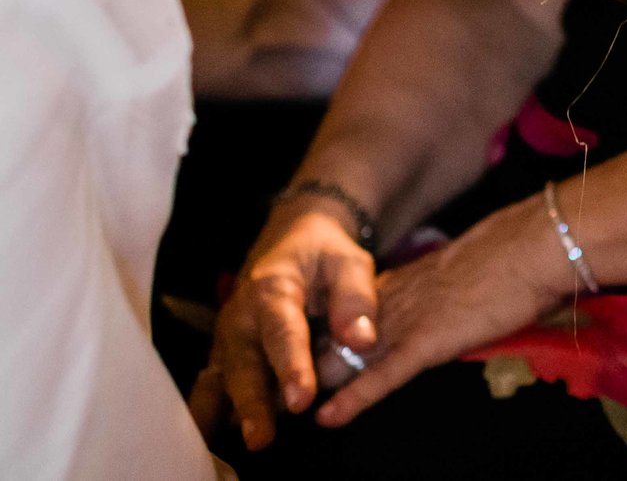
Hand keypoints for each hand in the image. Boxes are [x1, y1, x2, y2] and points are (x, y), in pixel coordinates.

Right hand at [190, 197, 379, 449]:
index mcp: (272, 289)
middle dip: (252, 403)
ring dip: (227, 412)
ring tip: (239, 443)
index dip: (291, 366)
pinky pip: (212, 383)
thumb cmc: (324, 253)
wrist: (291, 239)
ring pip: (222, 378)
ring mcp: (228, 337)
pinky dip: (207, 409)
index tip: (302, 398)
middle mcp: (242, 316)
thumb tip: (363, 340)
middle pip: (244, 363)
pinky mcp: (225, 353)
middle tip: (262, 438)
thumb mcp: (350, 261)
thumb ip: (356, 299)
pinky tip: (208, 437)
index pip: (283, 331)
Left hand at [309, 197, 576, 427]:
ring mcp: (409, 320)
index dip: (329, 332)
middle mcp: (398, 299)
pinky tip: (329, 417)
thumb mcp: (476, 266)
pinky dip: (352, 400)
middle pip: (338, 334)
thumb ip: (457, 286)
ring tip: (290, 408)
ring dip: (320, 381)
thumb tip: (467, 298)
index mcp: (410, 278)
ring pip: (349, 356)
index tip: (312, 349)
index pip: (353, 310)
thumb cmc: (521, 252)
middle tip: (288, 386)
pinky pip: (380, 377)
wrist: (536, 245)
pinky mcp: (426, 342)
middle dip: (312, 359)